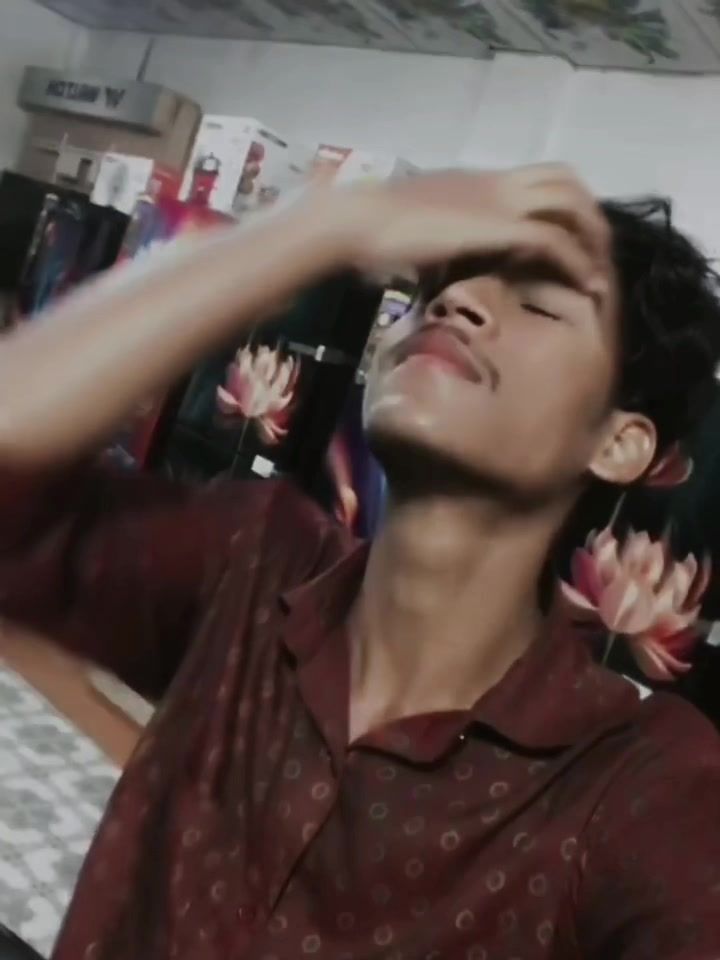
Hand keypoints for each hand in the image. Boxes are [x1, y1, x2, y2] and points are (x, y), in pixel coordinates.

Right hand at [324, 165, 609, 294]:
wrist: (360, 222)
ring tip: (598, 274)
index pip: (541, 178)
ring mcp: (500, 201)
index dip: (566, 206)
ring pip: (571, 205)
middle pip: (567, 181)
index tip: (573, 240)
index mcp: (480, 183)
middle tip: (596, 256)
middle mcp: (497, 184)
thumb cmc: (377, 232)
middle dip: (589, 218)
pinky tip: (584, 285)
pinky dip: (575, 262)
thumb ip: (447, 244)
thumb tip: (446, 270)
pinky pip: (553, 240)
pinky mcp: (498, 226)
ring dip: (591, 239)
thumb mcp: (423, 235)